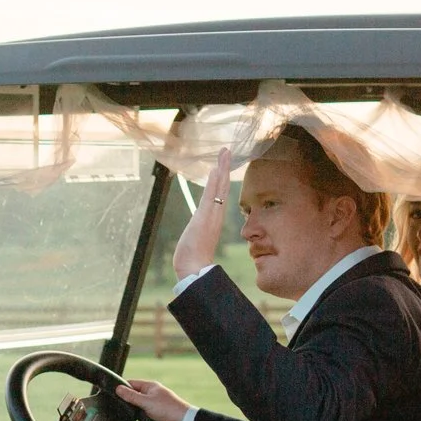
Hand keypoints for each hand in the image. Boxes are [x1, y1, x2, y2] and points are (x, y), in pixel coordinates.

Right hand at [116, 379, 191, 420]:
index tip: (114, 394)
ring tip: (138, 419)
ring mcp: (154, 406)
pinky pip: (144, 419)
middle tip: (125, 410)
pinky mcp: (155, 417)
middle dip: (130, 406)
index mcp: (150, 387)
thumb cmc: (168, 408)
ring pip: (138, 410)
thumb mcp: (146, 401)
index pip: (132, 383)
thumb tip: (118, 389)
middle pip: (134, 398)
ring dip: (137, 416)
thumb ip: (131, 396)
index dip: (123, 388)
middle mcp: (152, 395)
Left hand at [171, 148, 233, 279]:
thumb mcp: (196, 239)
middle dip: (225, 168)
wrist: (194, 270)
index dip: (223, 178)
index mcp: (214, 218)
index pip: (220, 194)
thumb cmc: (193, 259)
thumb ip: (199, 232)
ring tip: (225, 152)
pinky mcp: (205, 217)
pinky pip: (211, 195)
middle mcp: (215, 214)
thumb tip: (198, 231)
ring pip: (219, 188)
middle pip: (223, 186)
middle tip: (227, 150)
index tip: (223, 163)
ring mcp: (211, 215)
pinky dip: (215, 182)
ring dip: (222, 169)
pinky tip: (216, 169)